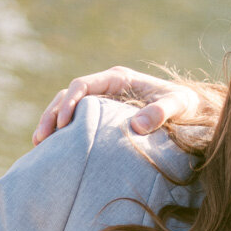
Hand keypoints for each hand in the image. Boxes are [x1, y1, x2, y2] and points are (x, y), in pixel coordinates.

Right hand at [32, 67, 204, 144]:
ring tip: (39, 146)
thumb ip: (159, 113)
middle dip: (52, 115)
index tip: (63, 125)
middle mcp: (105, 88)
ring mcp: (102, 102)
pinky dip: (64, 134)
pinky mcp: (102, 118)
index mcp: (117, 79)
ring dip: (51, 125)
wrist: (192, 110)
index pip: (82, 85)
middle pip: (68, 97)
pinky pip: (78, 123)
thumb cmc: (184, 105)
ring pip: (67, 109)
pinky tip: (55, 151)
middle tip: (40, 139)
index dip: (69, 103)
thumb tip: (136, 127)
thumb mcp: (177, 106)